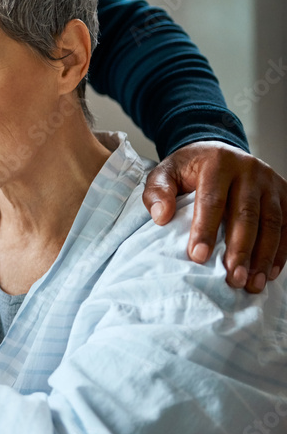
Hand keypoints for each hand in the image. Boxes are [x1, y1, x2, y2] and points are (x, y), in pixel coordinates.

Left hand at [143, 142, 286, 291]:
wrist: (218, 150)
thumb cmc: (188, 169)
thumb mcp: (166, 172)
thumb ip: (158, 191)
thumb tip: (160, 217)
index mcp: (217, 163)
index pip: (212, 200)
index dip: (205, 229)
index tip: (197, 257)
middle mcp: (249, 170)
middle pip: (247, 214)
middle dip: (240, 249)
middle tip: (232, 278)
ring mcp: (270, 182)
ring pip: (272, 222)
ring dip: (263, 256)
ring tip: (252, 283)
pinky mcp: (285, 194)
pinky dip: (281, 251)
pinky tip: (270, 273)